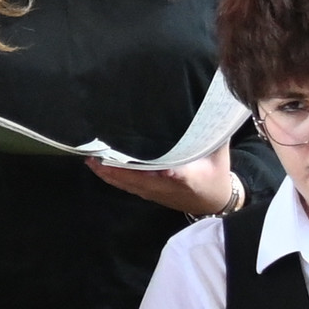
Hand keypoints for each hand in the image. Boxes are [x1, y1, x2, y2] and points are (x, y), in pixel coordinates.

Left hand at [91, 145, 242, 217]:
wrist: (212, 203)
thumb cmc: (215, 174)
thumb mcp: (218, 153)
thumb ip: (211, 132)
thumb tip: (208, 106)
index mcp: (189, 177)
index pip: (177, 174)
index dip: (165, 171)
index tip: (153, 165)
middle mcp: (166, 187)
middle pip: (138, 179)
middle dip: (116, 168)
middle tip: (96, 153)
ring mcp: (154, 193)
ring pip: (127, 184)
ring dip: (108, 173)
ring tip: (90, 158)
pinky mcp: (147, 194)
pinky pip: (126, 186)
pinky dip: (112, 178)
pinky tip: (98, 167)